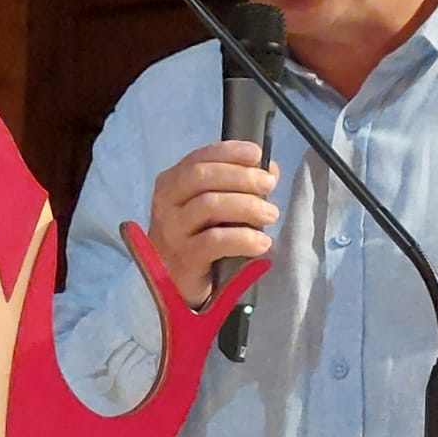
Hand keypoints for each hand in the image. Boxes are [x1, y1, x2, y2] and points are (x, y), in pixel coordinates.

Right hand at [146, 141, 280, 310]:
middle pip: (202, 177)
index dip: (229, 152)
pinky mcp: (184, 258)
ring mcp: (172, 231)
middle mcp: (166, 203)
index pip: (199, 158)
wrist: (175, 284)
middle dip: (241, 176)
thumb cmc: (198, 237)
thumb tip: (269, 169)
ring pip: (209, 205)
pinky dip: (243, 238)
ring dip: (246, 206)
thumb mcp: (211, 207)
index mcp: (171, 183)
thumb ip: (235, 186)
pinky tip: (262, 243)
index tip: (256, 154)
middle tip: (268, 185)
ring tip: (270, 214)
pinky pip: (215, 241)